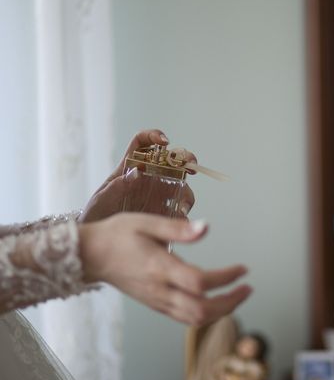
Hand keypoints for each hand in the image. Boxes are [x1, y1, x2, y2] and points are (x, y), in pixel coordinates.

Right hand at [78, 213, 251, 324]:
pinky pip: (185, 318)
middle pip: (201, 310)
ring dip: (222, 310)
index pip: (199, 282)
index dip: (226, 278)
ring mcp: (157, 301)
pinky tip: (217, 301)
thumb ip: (178, 229)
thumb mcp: (146, 222)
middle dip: (230, 302)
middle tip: (248, 287)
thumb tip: (207, 227)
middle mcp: (159, 290)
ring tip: (239, 294)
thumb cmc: (117, 234)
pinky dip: (206, 314)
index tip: (243, 269)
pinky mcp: (155, 304)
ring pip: (194, 319)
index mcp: (158, 268)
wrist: (90, 254)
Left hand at [80, 129, 197, 222]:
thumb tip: (135, 172)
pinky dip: (184, 212)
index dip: (154, 136)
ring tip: (182, 206)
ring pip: (180, 183)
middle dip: (185, 157)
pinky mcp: (165, 210)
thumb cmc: (97, 216)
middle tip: (190, 165)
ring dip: (186, 191)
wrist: (100, 242)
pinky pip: (180, 207)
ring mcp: (159, 193)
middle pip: (171, 159)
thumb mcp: (101, 200)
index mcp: (130, 167)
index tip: (164, 142)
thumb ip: (115, 186)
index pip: (142, 143)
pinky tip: (180, 219)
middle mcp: (149, 176)